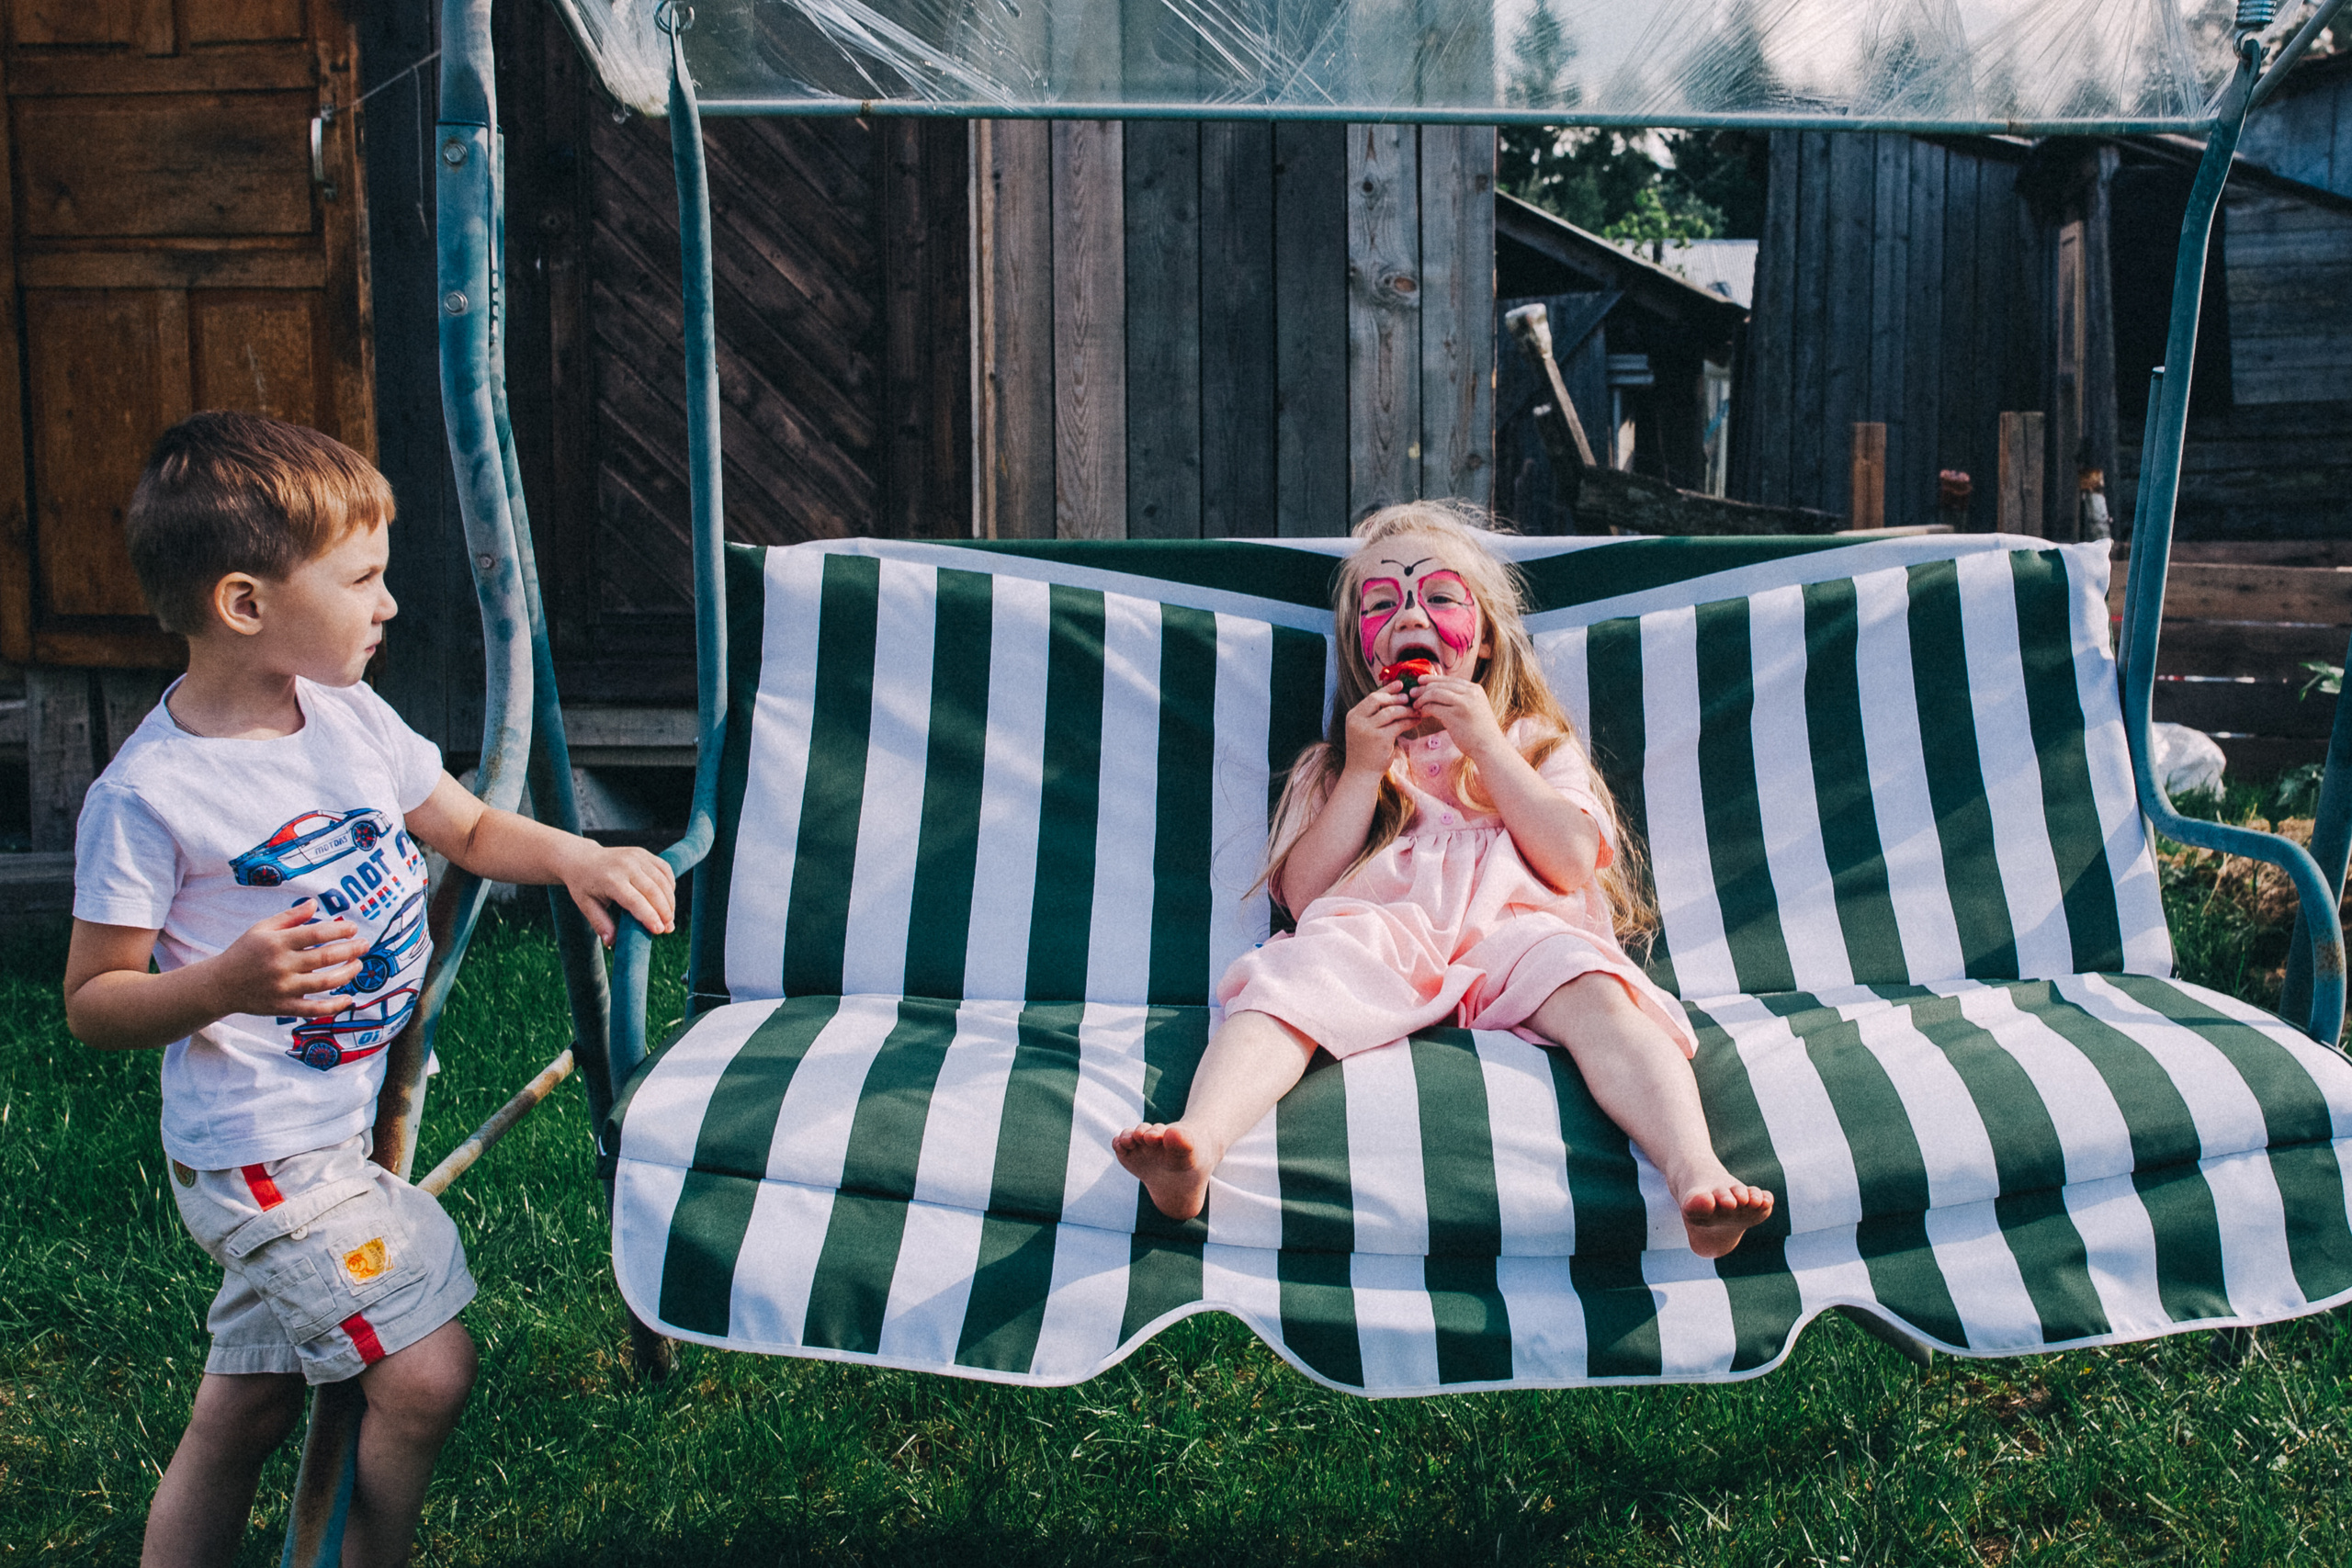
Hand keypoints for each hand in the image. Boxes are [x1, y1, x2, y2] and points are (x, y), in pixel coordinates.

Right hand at [206, 901, 368, 1018]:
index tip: (353, 928)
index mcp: (276, 943)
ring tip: (358, 964)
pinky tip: (348, 998)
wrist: (219, 985)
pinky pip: (313, 1009)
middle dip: (351, 950)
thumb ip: (290, 917)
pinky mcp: (283, 1007)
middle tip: (365, 945)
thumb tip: (315, 903)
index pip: (316, 934)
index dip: (339, 931)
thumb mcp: (261, 929)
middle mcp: (281, 966)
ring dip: (347, 973)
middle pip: (325, 958)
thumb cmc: (244, 952)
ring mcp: (283, 989)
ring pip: (324, 983)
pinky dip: (333, 1006)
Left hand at [562, 843, 676, 945]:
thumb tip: (611, 943)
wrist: (582, 858)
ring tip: (669, 919)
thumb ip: (600, 923)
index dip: (649, 916)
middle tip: (668, 929)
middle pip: (653, 891)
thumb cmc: (584, 885)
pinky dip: (670, 885)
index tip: (659, 931)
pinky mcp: (643, 853)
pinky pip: (664, 869)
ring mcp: (636, 856)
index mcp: (610, 880)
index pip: (635, 901)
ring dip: (670, 901)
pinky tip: (668, 899)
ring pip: (662, 881)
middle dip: (665, 912)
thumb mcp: (586, 905)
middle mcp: (625, 865)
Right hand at [1342, 681, 1419, 776]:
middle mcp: (1357, 720)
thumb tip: (1393, 699)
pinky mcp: (1380, 739)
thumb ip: (1373, 716)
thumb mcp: (1364, 730)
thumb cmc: (1366, 752)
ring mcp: (1367, 729)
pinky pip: (1398, 725)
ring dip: (1406, 710)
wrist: (1361, 774)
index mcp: (1353, 716)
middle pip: (1378, 700)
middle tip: (1410, 698)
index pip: (1371, 697)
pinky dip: (1409, 721)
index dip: (1387, 690)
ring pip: (1391, 711)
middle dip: (1396, 697)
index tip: (1400, 684)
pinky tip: (1416, 721)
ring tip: (1416, 711)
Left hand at [1411, 674, 1508, 759]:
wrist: (1490, 748)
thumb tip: (1442, 693)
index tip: (1421, 681)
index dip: (1433, 679)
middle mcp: (1470, 693)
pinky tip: (1422, 713)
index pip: (1450, 679)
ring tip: (1415, 704)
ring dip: (1422, 698)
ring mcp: (1463, 703)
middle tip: (1412, 693)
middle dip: (1423, 688)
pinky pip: (1433, 707)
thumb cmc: (1480, 732)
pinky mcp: (1454, 716)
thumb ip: (1463, 699)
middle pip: (1440, 685)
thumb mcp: (1475, 708)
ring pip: (1434, 693)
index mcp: (1475, 689)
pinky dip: (1425, 709)